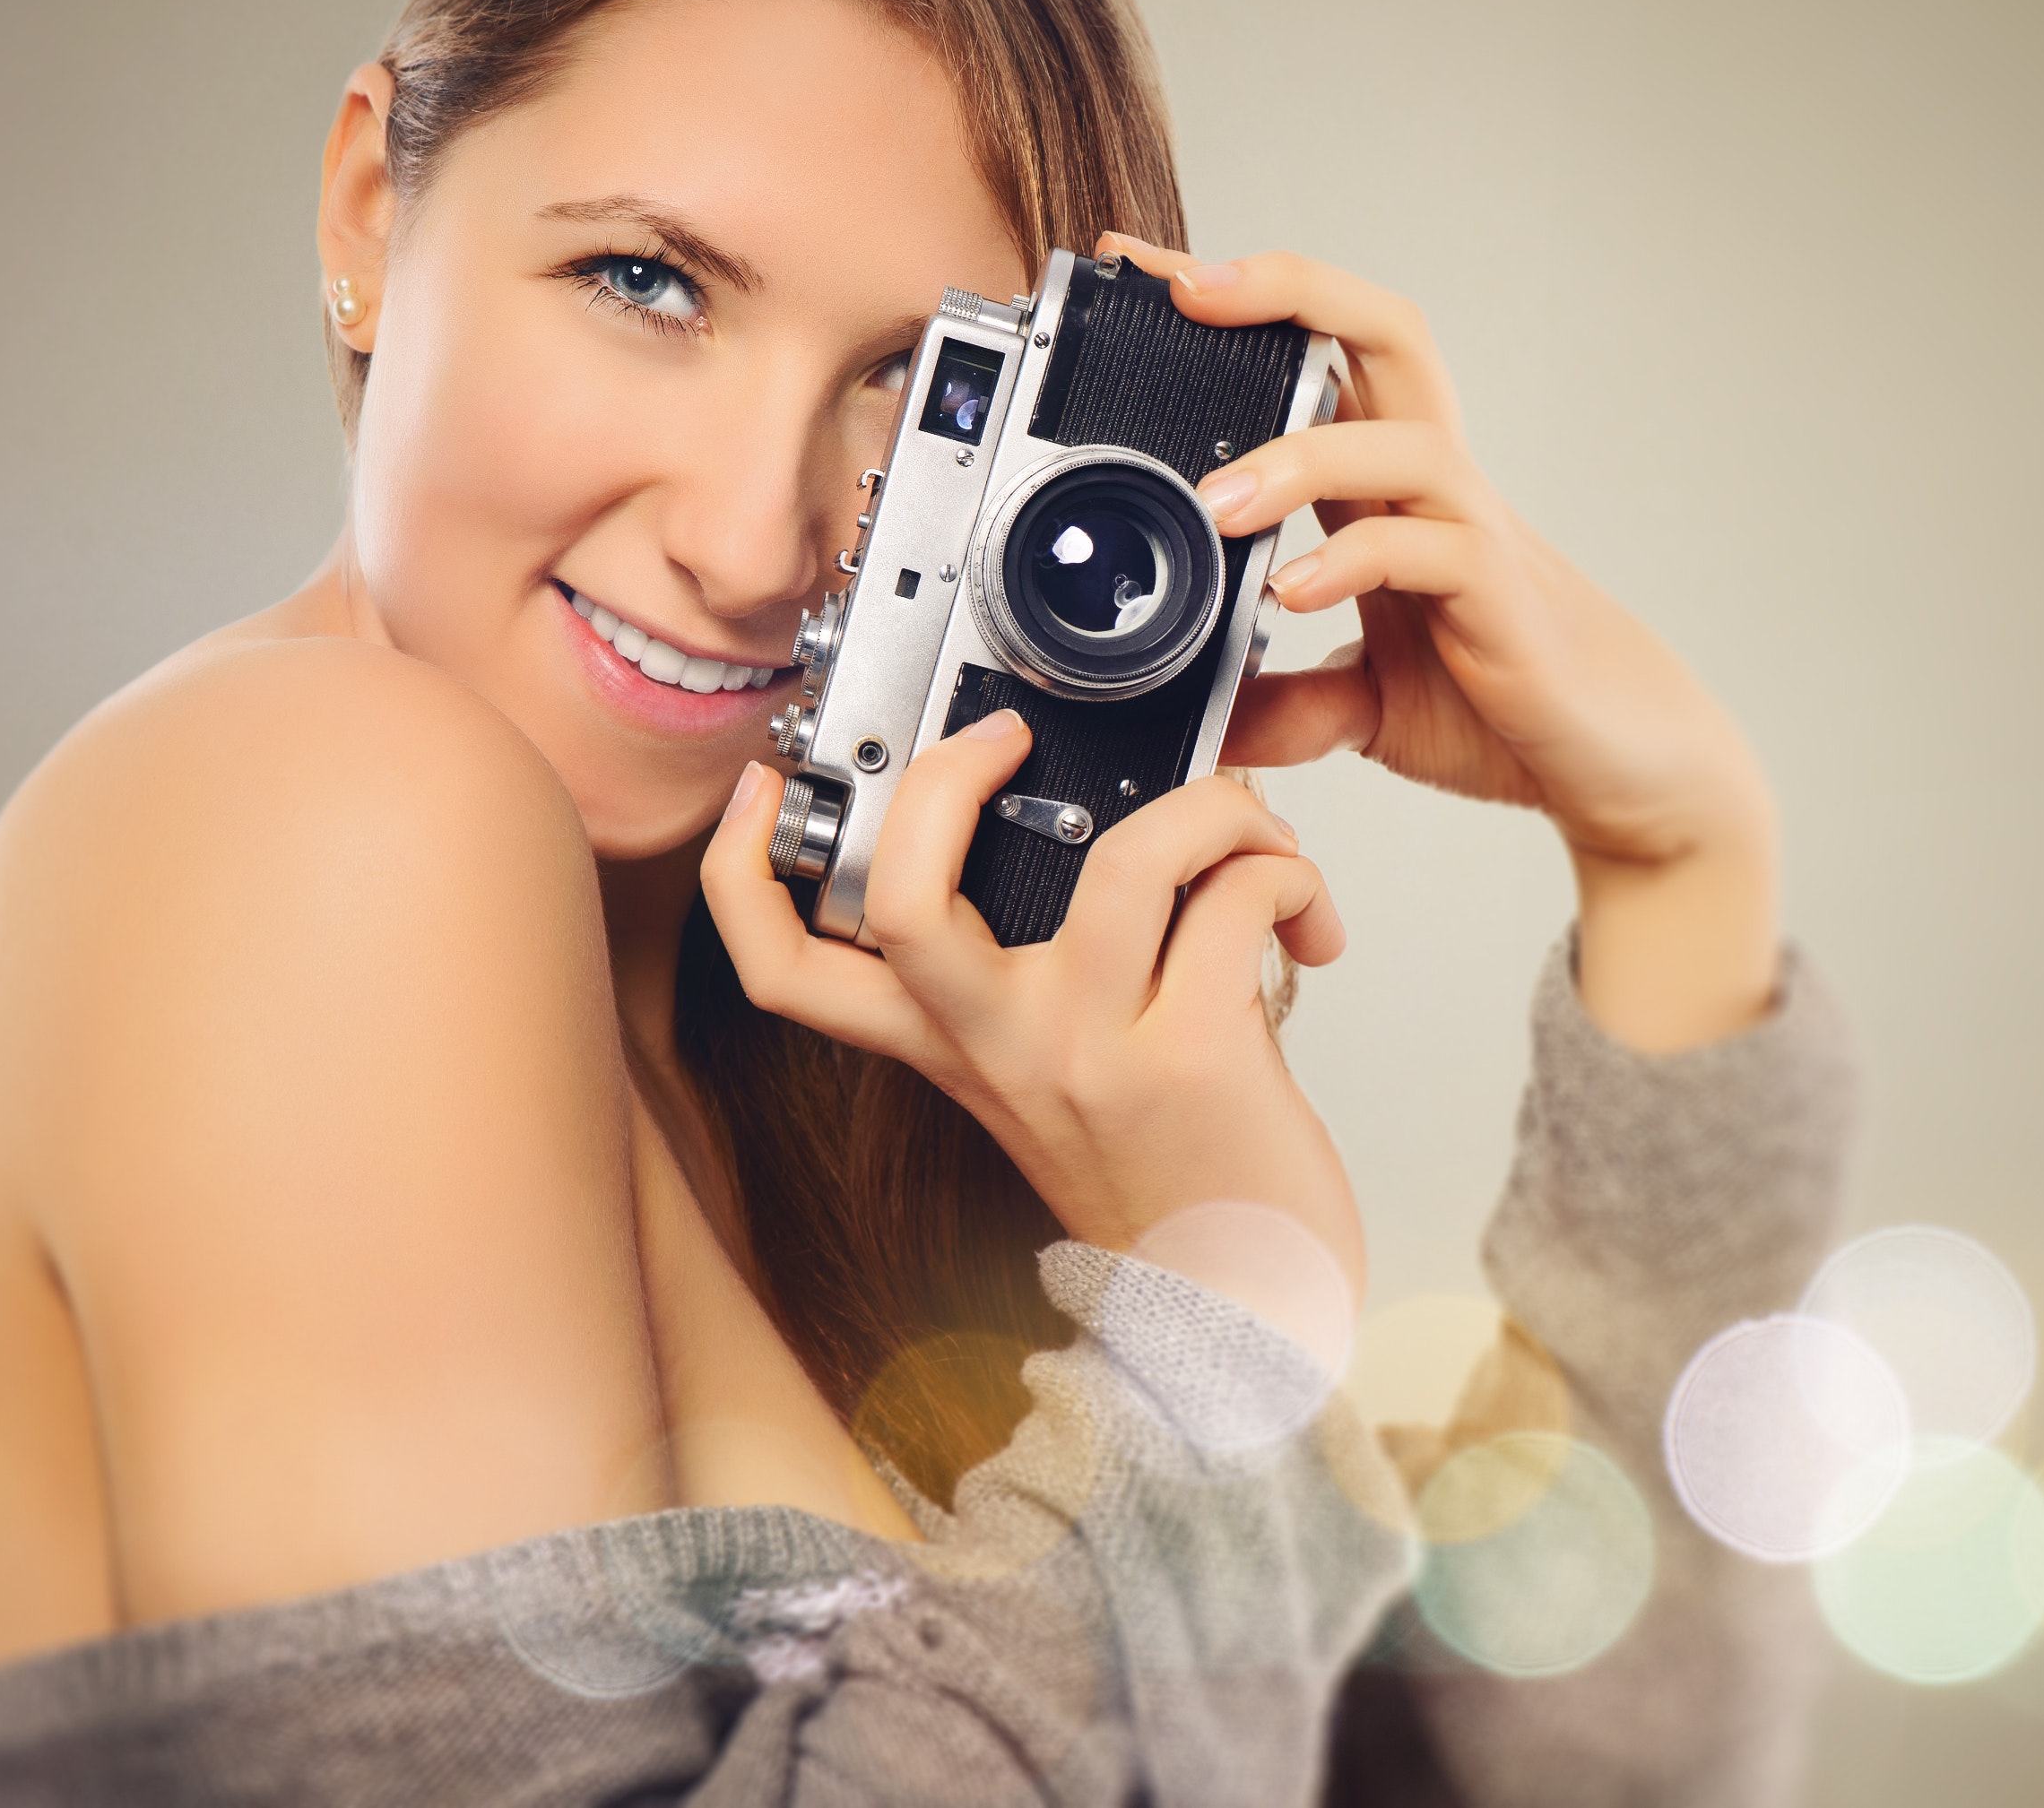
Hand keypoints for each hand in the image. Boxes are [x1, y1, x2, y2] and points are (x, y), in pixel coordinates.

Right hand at [700, 713, 1364, 1333]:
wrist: (1244, 1307)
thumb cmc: (1169, 1184)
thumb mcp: (1053, 1086)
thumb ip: (1031, 982)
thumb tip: (1084, 830)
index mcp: (953, 1049)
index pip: (789, 973)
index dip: (740, 875)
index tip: (762, 789)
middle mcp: (1003, 1050)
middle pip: (903, 898)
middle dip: (946, 777)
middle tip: (1012, 737)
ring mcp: (1094, 1052)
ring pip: (1128, 858)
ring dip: (1213, 807)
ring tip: (1247, 826)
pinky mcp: (1198, 1057)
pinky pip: (1238, 899)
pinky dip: (1285, 872)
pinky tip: (1303, 911)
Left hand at [1095, 234, 1781, 1051]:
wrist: (1616, 766)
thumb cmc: (1504, 707)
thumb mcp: (1366, 707)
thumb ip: (1286, 705)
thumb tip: (1202, 720)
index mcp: (1391, 491)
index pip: (1325, 358)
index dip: (1248, 304)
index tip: (1149, 269)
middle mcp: (1432, 488)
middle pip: (1387, 334)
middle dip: (1290, 291)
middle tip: (1187, 287)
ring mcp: (1473, 534)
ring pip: (1400, 439)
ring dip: (1299, 456)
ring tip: (1214, 503)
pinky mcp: (1501, 598)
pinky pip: (1428, 551)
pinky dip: (1354, 563)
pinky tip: (1293, 593)